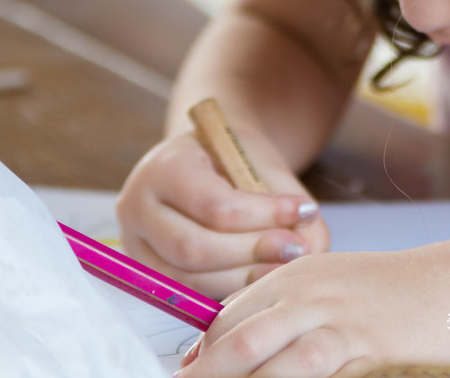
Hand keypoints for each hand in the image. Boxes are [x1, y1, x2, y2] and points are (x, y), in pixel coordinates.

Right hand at [116, 131, 329, 297]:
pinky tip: (261, 277)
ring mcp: (136, 245)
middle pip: (194, 249)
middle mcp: (137, 207)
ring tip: (285, 264)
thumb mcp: (260, 162)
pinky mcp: (148, 273)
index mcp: (163, 167)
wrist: (203, 158)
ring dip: (243, 279)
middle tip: (296, 249)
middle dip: (252, 254)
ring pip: (189, 279)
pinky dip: (229, 290)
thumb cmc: (232, 156)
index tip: (305, 210)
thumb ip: (287, 199)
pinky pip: (189, 292)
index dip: (265, 216)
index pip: (214, 205)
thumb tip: (313, 245)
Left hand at [177, 249, 449, 377]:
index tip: (189, 374)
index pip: (230, 317)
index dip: (203, 355)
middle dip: (211, 375)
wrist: (444, 288)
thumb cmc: (378, 293)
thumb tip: (210, 349)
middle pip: (245, 343)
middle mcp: (314, 298)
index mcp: (295, 277)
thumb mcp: (323, 283)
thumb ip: (274, 308)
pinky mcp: (370, 354)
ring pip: (281, 369)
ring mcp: (343, 327)